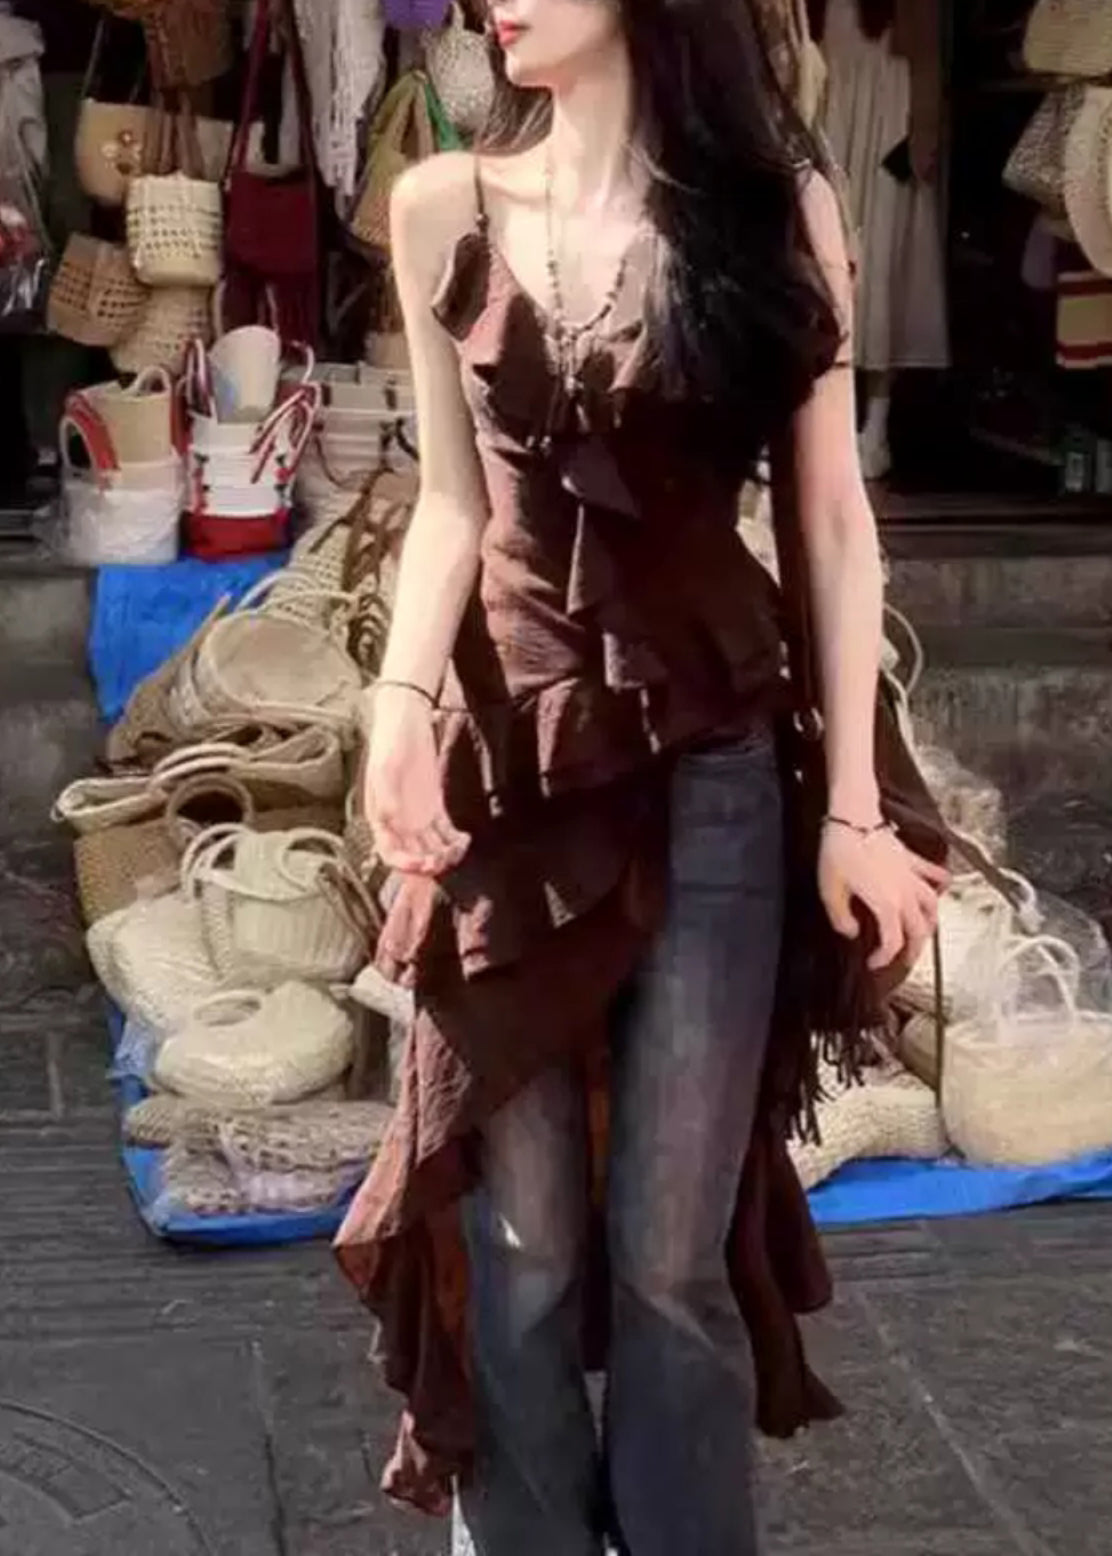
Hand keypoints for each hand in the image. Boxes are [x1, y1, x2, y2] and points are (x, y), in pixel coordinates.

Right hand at [364, 686, 469, 876]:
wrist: (406, 718)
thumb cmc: (391, 741)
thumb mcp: (385, 766)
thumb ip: (386, 794)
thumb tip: (388, 820)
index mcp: (381, 817)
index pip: (391, 854)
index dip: (406, 865)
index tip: (423, 863)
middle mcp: (398, 822)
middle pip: (411, 857)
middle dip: (426, 868)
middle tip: (443, 863)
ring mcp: (417, 815)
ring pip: (430, 848)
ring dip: (443, 856)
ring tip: (456, 849)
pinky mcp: (433, 805)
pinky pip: (443, 832)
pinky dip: (453, 841)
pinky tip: (464, 840)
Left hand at [818, 822, 948, 972]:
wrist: (853, 817)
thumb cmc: (840, 851)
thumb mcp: (830, 890)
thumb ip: (840, 917)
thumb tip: (851, 932)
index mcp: (886, 904)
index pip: (893, 941)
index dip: (885, 957)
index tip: (873, 963)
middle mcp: (905, 893)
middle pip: (919, 930)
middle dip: (913, 950)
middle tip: (904, 961)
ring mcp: (912, 876)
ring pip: (933, 907)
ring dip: (930, 924)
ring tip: (923, 935)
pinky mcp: (912, 860)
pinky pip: (935, 875)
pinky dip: (941, 885)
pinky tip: (941, 890)